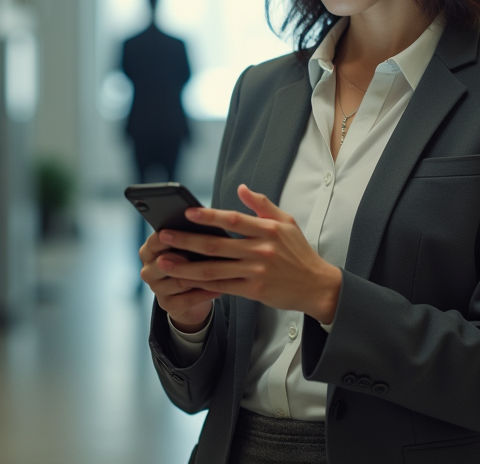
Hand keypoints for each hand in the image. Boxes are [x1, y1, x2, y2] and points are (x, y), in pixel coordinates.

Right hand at [139, 229, 218, 332]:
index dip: (171, 237)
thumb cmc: (191, 261)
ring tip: (220, 271)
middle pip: (163, 263)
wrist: (190, 295)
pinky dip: (204, 293)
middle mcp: (148, 271)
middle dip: (185, 258)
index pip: (155, 241)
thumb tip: (204, 224)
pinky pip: (187, 299)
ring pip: (179, 281)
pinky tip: (219, 288)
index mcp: (148, 252)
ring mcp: (157, 289)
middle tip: (207, 253)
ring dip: (200, 277)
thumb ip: (190, 237)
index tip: (190, 232)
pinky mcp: (167, 305)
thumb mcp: (188, 247)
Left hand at [155, 184, 342, 323]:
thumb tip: (240, 188)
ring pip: (214, 269)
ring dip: (186, 266)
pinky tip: (185, 281)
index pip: (233, 220)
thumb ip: (262, 205)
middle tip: (163, 236)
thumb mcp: (287, 222)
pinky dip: (202, 284)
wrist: (316, 285)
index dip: (209, 216)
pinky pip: (223, 286)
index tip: (187, 213)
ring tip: (164, 262)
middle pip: (217, 245)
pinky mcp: (254, 291)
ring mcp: (257, 272)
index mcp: (269, 230)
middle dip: (186, 241)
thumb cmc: (299, 252)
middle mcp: (262, 250)